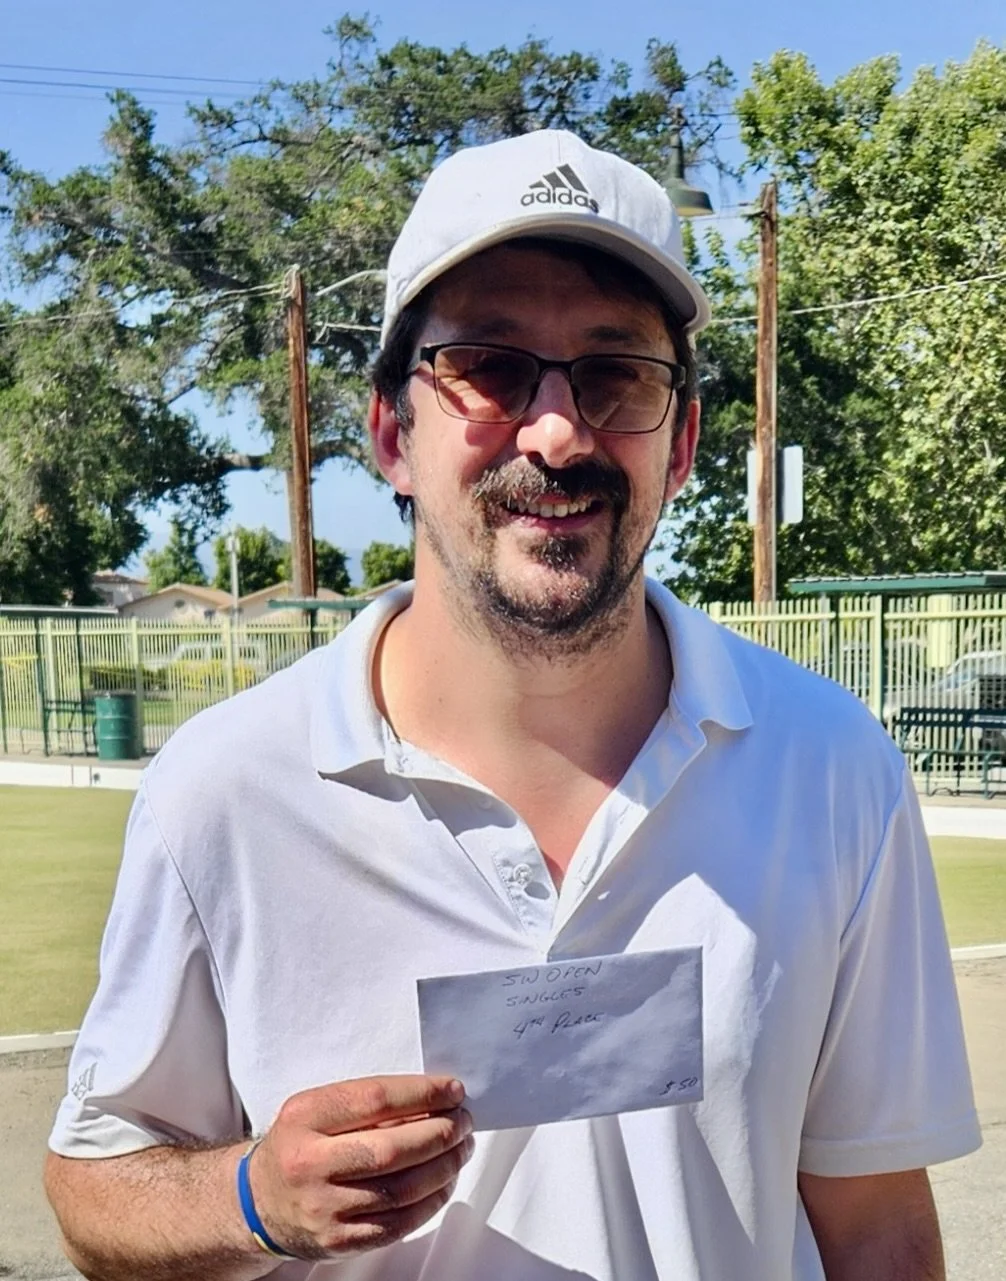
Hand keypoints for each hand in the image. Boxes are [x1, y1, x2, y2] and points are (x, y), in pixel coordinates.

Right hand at [247, 1075, 473, 1258]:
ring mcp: (324, 1207)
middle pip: (392, 1150)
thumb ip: (367, 1102)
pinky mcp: (338, 1240)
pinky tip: (444, 1182)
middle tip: (464, 1122)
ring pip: (401, 1190)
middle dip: (440, 1133)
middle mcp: (310, 1163)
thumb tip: (433, 1099)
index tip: (453, 1090)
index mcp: (305, 1117)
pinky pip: (398, 1224)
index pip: (375, 1100)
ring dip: (444, 1167)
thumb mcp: (317, 1108)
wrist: (258, 1201)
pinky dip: (431, 1202)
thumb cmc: (300, 1144)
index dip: (422, 1094)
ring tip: (461, 1148)